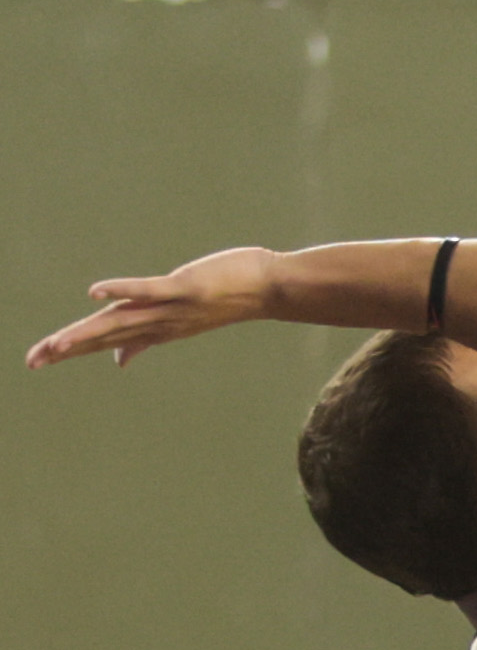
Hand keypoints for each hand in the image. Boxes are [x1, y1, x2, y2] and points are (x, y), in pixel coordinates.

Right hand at [26, 246, 275, 369]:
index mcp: (154, 330)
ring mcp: (172, 308)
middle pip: (104, 336)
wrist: (270, 289)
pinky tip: (95, 293)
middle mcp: (159, 324)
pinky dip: (122, 290)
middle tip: (34, 360)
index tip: (39, 359)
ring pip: (121, 322)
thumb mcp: (180, 322)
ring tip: (57, 342)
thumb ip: (146, 339)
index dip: (70, 350)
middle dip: (67, 348)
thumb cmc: (226, 299)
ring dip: (87, 331)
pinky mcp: (185, 288)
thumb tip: (120, 360)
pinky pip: (148, 290)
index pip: (104, 341)